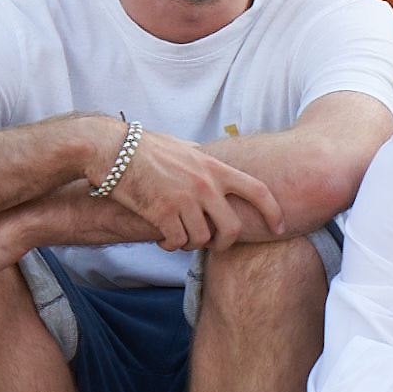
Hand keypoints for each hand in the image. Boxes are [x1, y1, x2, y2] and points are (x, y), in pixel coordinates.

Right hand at [95, 123, 284, 251]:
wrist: (112, 149)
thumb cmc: (146, 147)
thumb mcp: (183, 146)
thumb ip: (201, 157)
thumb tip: (209, 154)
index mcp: (215, 168)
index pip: (258, 190)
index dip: (274, 212)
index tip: (280, 228)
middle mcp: (205, 185)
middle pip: (231, 227)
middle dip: (225, 242)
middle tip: (214, 244)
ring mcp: (184, 200)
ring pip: (202, 238)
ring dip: (191, 243)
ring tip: (180, 237)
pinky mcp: (162, 212)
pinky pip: (177, 241)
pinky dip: (172, 245)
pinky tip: (164, 239)